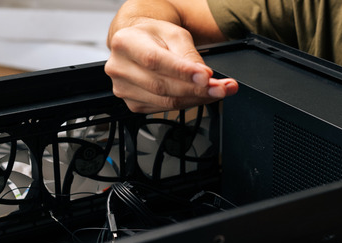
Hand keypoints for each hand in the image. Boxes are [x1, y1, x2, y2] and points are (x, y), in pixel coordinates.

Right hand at [105, 19, 237, 112]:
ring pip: (165, 102)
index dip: (182, 72)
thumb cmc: (155, 36)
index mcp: (125, 43)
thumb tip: (204, 77)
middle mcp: (119, 67)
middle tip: (222, 88)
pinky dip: (187, 105)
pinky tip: (199, 97)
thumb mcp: (175, 34)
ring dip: (196, 99)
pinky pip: (164, 110)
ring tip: (217, 92)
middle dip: (197, 89)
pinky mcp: (133, 104)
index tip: (206, 77)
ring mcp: (124, 89)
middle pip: (162, 86)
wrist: (141, 43)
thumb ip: (189, 55)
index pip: (155, 61)